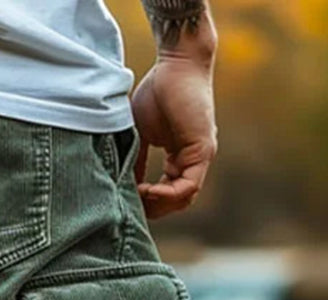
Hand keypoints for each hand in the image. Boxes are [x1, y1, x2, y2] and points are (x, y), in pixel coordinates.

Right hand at [131, 53, 217, 219]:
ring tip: (138, 197)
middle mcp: (192, 161)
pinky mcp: (203, 150)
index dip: (146, 201)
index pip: (166, 193)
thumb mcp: (139, 133)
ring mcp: (200, 157)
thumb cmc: (158, 90)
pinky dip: (168, 193)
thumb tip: (123, 184)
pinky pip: (188, 186)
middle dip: (153, 209)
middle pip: (176, 201)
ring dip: (160, 204)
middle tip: (131, 205)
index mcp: (179, 158)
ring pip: (184, 198)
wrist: (177, 62)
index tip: (126, 197)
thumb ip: (135, 159)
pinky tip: (148, 190)